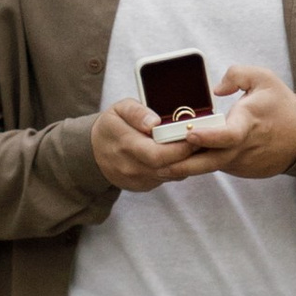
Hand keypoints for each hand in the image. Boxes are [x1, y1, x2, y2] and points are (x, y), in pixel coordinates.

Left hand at [89, 67, 295, 191]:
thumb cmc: (281, 105)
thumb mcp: (264, 78)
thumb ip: (237, 74)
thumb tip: (215, 87)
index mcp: (247, 125)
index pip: (225, 135)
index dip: (207, 137)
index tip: (189, 134)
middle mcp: (241, 149)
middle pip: (208, 162)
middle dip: (182, 164)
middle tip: (157, 163)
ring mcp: (239, 163)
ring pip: (208, 166)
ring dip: (186, 166)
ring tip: (159, 163)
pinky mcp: (239, 169)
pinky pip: (216, 166)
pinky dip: (199, 164)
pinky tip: (179, 161)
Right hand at [90, 98, 220, 193]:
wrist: (93, 152)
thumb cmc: (111, 126)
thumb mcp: (119, 109)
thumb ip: (137, 112)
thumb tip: (154, 122)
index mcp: (126, 145)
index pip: (159, 153)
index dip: (181, 147)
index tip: (195, 133)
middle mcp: (131, 167)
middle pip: (169, 167)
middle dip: (189, 154)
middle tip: (201, 139)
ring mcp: (137, 180)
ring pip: (171, 174)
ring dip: (185, 161)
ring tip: (195, 145)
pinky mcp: (143, 186)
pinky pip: (166, 178)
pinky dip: (176, 166)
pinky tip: (180, 154)